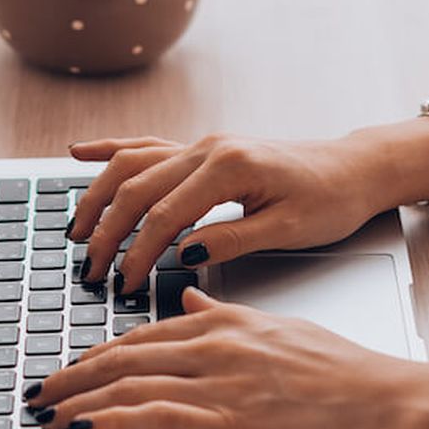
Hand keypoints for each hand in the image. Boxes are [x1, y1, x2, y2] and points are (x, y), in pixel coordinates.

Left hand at [27, 287, 415, 428]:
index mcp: (224, 324)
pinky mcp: (229, 421)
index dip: (98, 354)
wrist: (386, 401)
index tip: (72, 368)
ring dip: (79, 399)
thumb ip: (228, 315)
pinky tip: (84, 427)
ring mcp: (220, 383)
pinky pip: (154, 417)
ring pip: (128, 382)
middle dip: (73, 374)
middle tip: (41, 390)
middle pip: (124, 356)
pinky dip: (111, 420)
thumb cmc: (343, 371)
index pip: (143, 335)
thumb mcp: (278, 327)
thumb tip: (193, 299)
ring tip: (48, 414)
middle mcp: (214, 346)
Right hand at [69, 110, 428, 293]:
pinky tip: (80, 153)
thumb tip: (184, 252)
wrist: (354, 169)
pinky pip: (147, 146)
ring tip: (74, 229)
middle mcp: (209, 148)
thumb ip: (233, 240)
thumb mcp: (288, 230)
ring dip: (98, 194)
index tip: (124, 283)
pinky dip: (111, 150)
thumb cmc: (330, 200)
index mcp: (230, 167)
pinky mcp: (203, 150)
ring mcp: (202, 145)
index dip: (139, 252)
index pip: (165, 214)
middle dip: (106, 230)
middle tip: (90, 268)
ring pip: (132, 163)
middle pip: (137, 187)